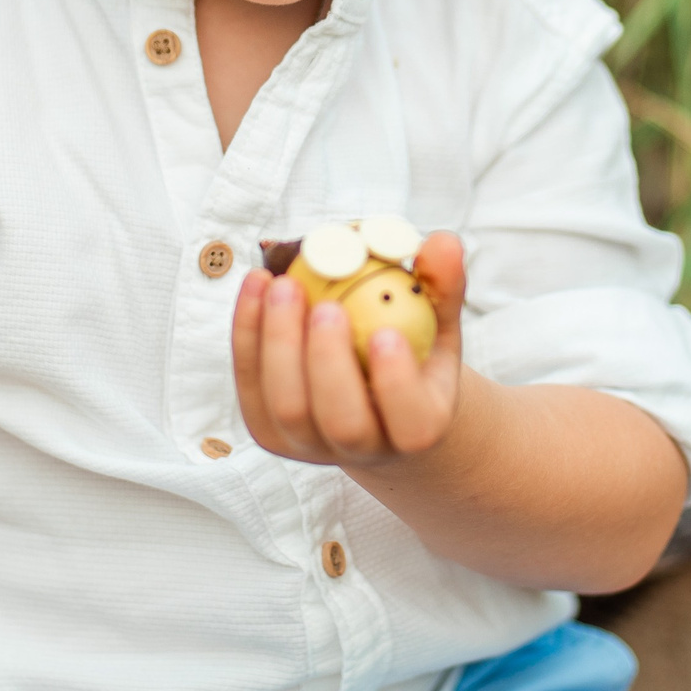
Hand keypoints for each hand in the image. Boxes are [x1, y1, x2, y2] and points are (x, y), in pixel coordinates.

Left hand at [232, 233, 465, 465]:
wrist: (371, 398)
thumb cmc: (413, 350)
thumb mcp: (437, 320)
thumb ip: (441, 285)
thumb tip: (443, 242)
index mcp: (419, 428)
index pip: (414, 424)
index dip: (397, 384)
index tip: (386, 333)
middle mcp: (365, 448)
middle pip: (343, 422)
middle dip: (328, 363)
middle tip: (325, 306)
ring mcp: (311, 447)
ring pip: (287, 409)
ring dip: (279, 344)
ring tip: (283, 286)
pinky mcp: (270, 433)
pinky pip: (250, 389)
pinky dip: (247, 336)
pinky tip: (257, 286)